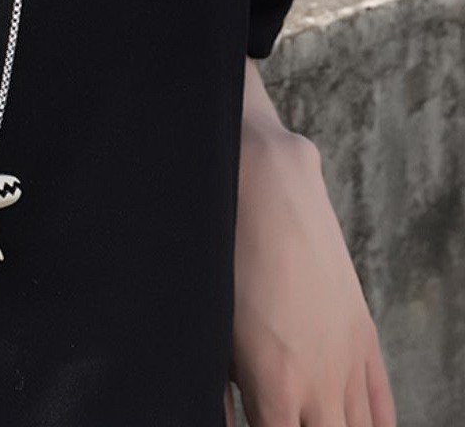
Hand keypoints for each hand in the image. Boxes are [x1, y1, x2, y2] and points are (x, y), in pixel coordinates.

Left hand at [225, 125, 396, 425]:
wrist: (267, 190)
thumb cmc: (226, 255)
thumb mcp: (211, 327)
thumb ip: (218, 389)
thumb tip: (222, 420)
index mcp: (275, 386)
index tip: (251, 424)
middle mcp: (321, 385)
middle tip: (278, 416)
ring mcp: (349, 362)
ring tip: (309, 417)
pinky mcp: (364, 338)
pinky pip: (382, 408)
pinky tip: (354, 426)